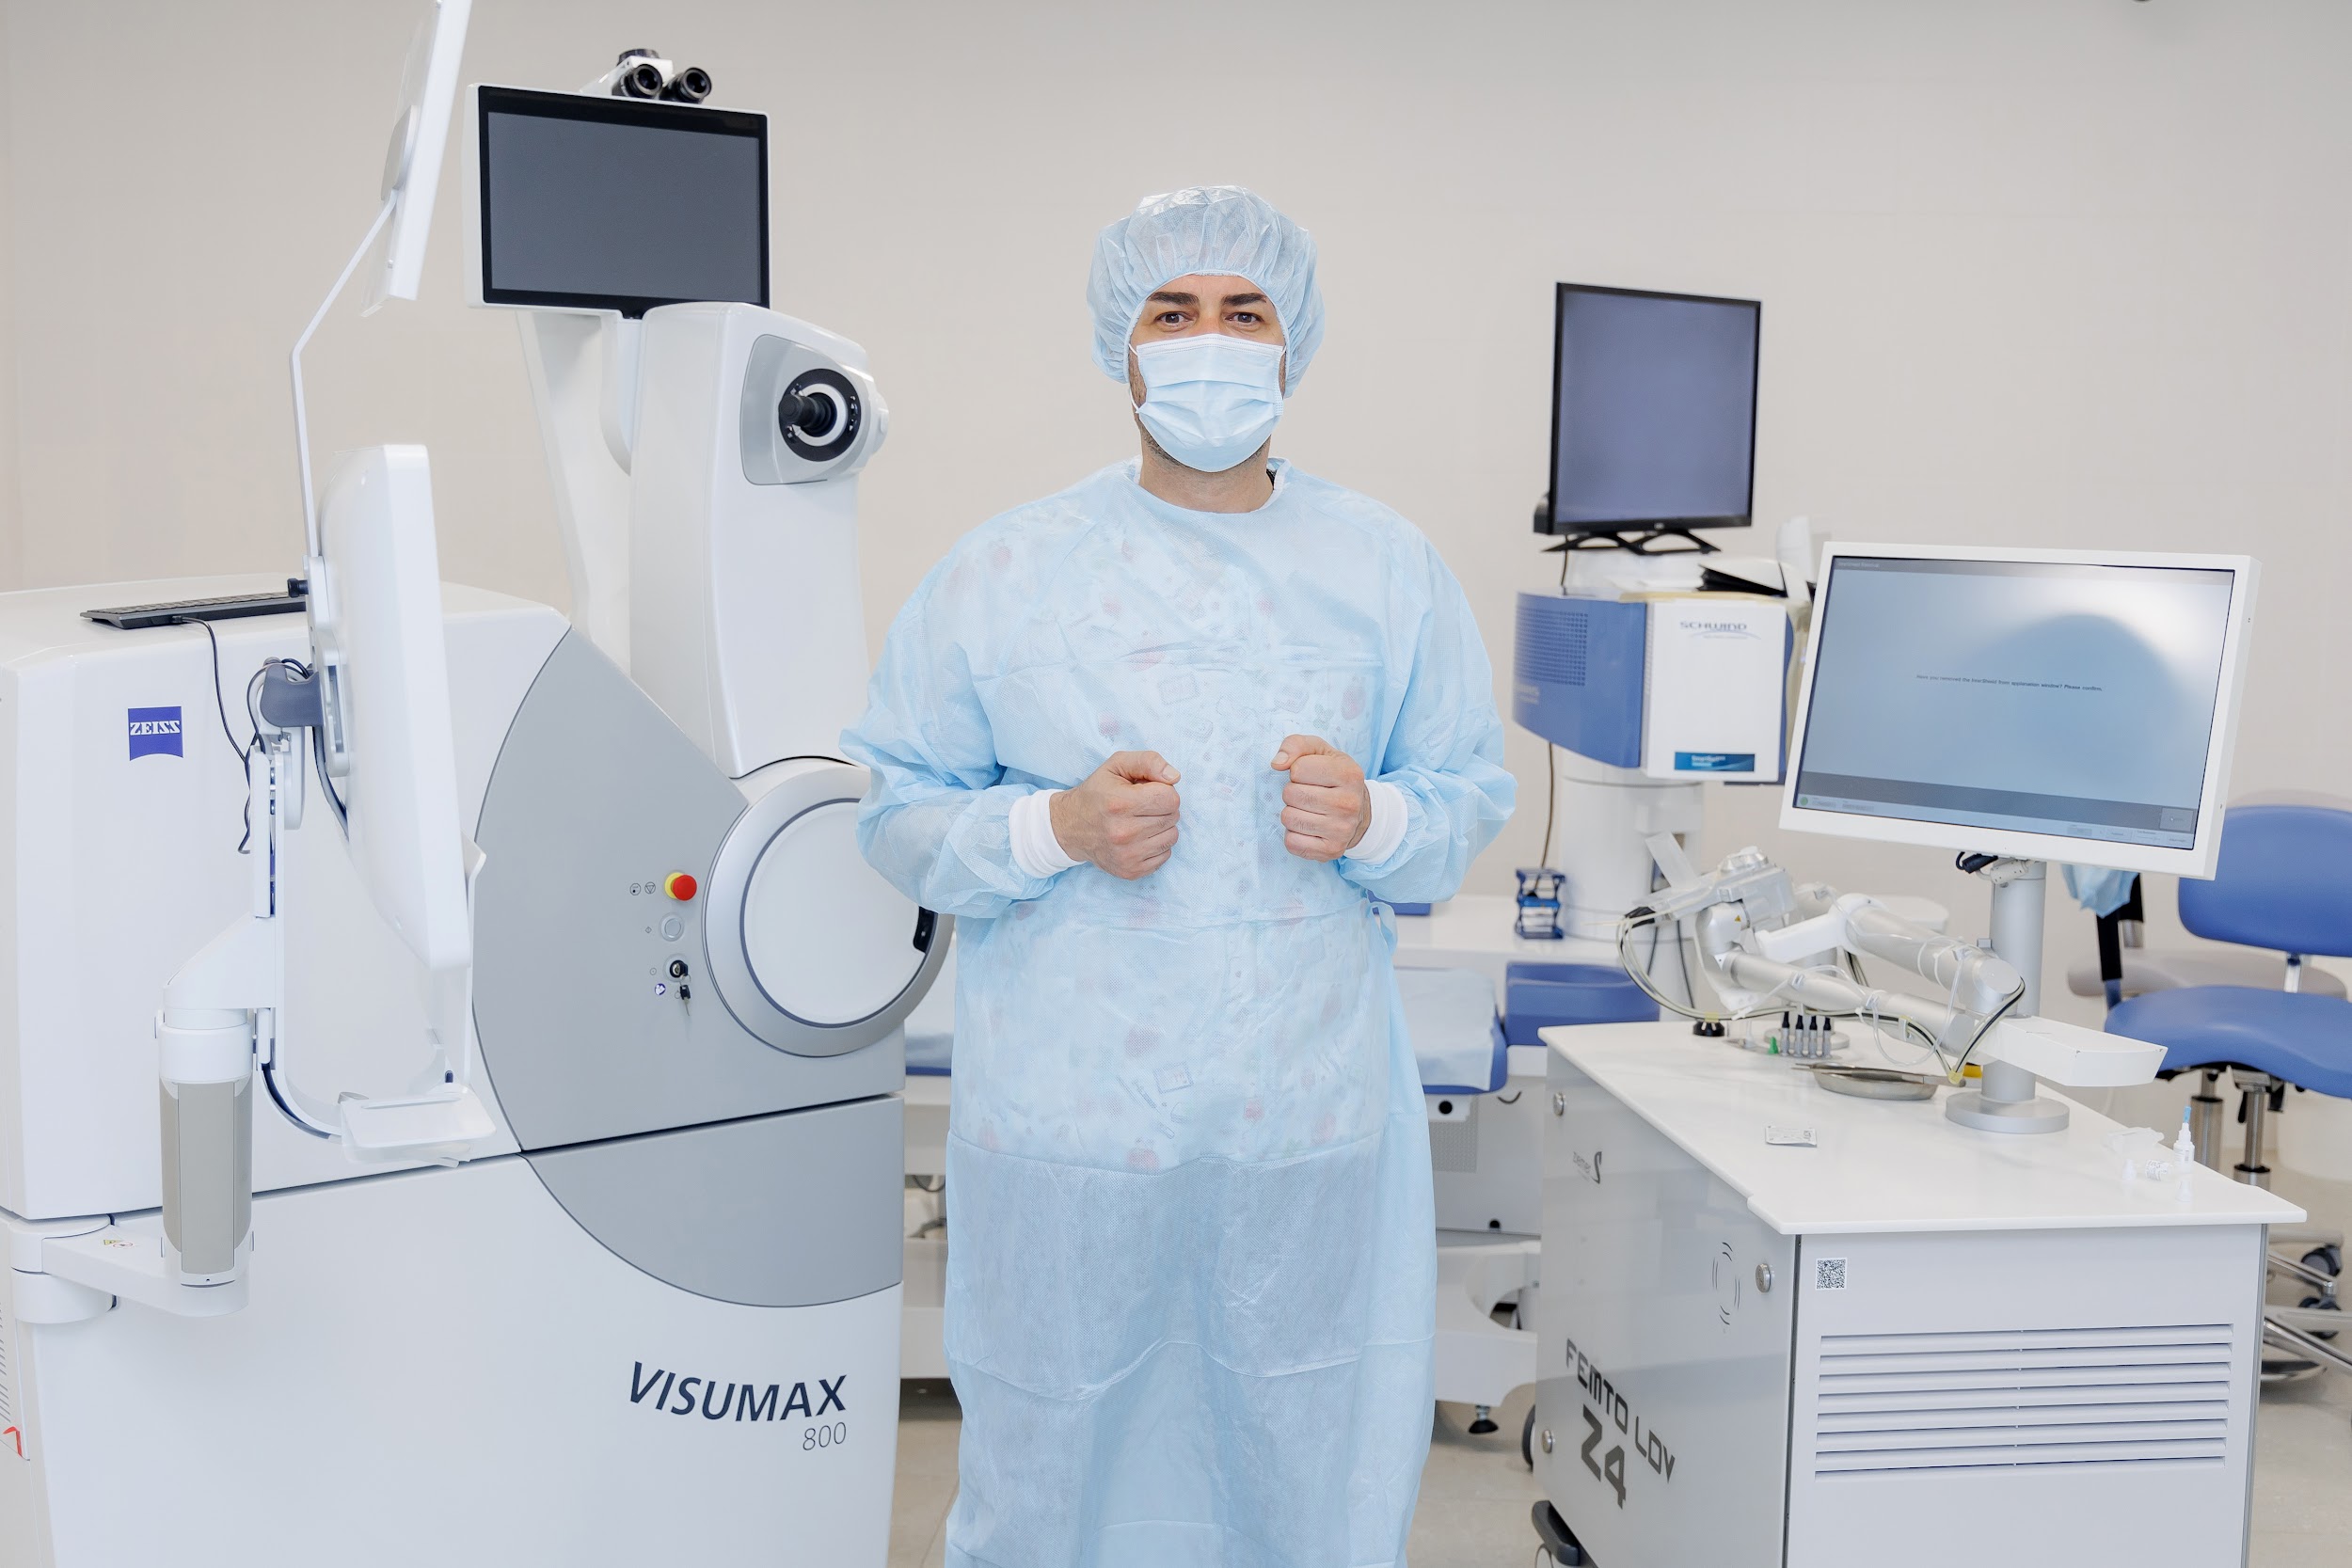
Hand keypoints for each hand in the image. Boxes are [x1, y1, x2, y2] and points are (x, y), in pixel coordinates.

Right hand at [1050, 751, 1181, 879]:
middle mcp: (1123, 833)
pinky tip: (1139, 838)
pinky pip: (1164, 855)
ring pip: (1172, 837)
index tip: (1147, 791)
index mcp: (1120, 803)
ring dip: (1162, 827)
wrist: (1070, 827)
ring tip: (1141, 821)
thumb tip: (1174, 777)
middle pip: (1172, 817)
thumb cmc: (1097, 793)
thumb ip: (1148, 761)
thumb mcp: (1117, 765)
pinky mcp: (1130, 871)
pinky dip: (1156, 845)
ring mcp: (1127, 855)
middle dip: (1162, 808)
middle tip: (1142, 806)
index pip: (1170, 798)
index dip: (1163, 791)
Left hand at [1271, 734, 1368, 861]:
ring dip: (1292, 812)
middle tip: (1307, 794)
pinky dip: (1293, 834)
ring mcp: (1342, 830)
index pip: (1298, 769)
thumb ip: (1296, 745)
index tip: (1310, 776)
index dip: (1297, 771)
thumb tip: (1277, 763)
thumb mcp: (1319, 751)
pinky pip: (1292, 842)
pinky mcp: (1331, 851)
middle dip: (1292, 792)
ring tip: (1308, 810)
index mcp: (1349, 774)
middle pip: (1291, 794)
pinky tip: (1308, 827)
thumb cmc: (1333, 776)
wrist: (1359, 812)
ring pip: (1289, 818)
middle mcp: (1349, 803)